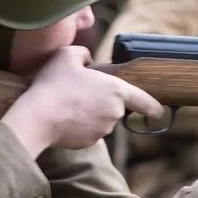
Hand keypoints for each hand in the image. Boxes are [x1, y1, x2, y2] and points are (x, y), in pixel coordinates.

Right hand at [0, 47, 163, 155]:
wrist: (37, 117)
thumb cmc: (54, 84)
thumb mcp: (68, 55)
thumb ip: (84, 55)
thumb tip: (89, 63)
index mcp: (116, 90)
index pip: (144, 101)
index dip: (154, 107)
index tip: (160, 112)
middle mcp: (114, 113)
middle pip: (115, 107)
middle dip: (102, 101)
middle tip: (79, 91)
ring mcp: (103, 130)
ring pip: (100, 119)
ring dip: (90, 113)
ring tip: (67, 103)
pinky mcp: (89, 142)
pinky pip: (88, 131)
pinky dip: (79, 125)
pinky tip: (63, 117)